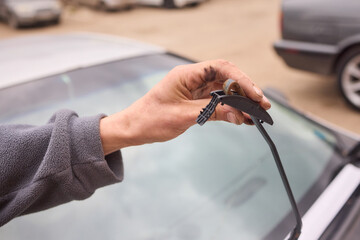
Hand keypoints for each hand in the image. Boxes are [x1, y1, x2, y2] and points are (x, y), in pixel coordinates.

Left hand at [100, 59, 270, 154]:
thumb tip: (239, 114)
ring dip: (240, 101)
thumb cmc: (151, 120)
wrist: (134, 128)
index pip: (220, 67)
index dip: (240, 79)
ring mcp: (194, 89)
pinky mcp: (195, 100)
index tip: (254, 94)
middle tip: (262, 105)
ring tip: (256, 113)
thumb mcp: (183, 117)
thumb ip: (212, 112)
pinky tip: (242, 117)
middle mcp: (192, 78)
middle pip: (225, 77)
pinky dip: (230, 108)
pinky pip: (217, 101)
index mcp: (185, 74)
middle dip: (245, 90)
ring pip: (223, 89)